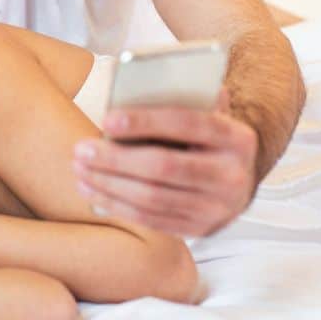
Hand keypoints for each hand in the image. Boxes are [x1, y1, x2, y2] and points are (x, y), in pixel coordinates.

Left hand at [72, 90, 257, 235]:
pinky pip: (151, 220)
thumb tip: (130, 90)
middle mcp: (232, 175)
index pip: (188, 124)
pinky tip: (93, 192)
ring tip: (80, 170)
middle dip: (116, 159)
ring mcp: (217, 208)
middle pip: (164, 166)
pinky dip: (117, 206)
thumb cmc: (209, 136)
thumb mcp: (207, 112)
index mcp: (236, 137)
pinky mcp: (200, 229)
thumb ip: (180, 100)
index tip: (107, 119)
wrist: (240, 178)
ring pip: (152, 197)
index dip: (145, 121)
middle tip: (81, 149)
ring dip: (109, 184)